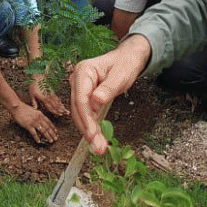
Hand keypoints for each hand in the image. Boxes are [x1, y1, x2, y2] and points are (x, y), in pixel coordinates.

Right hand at [10, 100, 58, 143]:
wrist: (17, 107)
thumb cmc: (24, 108)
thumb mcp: (34, 110)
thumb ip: (38, 115)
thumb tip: (40, 120)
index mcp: (40, 114)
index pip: (49, 122)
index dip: (53, 127)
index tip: (56, 131)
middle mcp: (39, 118)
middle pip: (47, 127)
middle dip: (52, 133)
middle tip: (55, 138)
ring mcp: (34, 122)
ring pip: (43, 131)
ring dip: (47, 136)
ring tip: (50, 141)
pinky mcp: (28, 125)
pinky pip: (34, 133)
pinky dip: (37, 138)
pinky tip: (39, 141)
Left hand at [29, 79, 69, 117]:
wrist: (37, 77)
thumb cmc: (34, 86)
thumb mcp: (31, 95)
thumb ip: (34, 102)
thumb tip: (34, 109)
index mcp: (43, 99)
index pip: (50, 107)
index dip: (55, 111)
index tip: (60, 115)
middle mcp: (49, 97)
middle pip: (56, 105)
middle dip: (62, 110)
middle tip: (67, 113)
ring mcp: (51, 94)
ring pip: (58, 102)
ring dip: (62, 107)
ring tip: (67, 110)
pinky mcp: (52, 92)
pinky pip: (57, 98)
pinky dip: (60, 102)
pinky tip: (62, 104)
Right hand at [70, 34, 150, 154]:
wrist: (128, 58)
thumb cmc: (126, 63)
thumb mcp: (122, 74)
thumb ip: (109, 87)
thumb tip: (96, 101)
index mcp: (83, 71)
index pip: (81, 98)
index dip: (85, 117)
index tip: (91, 133)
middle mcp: (77, 80)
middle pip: (78, 109)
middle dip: (86, 129)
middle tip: (97, 148)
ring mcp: (80, 89)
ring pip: (80, 115)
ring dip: (88, 132)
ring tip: (99, 148)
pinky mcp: (86, 97)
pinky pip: (87, 114)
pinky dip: (92, 127)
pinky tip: (98, 139)